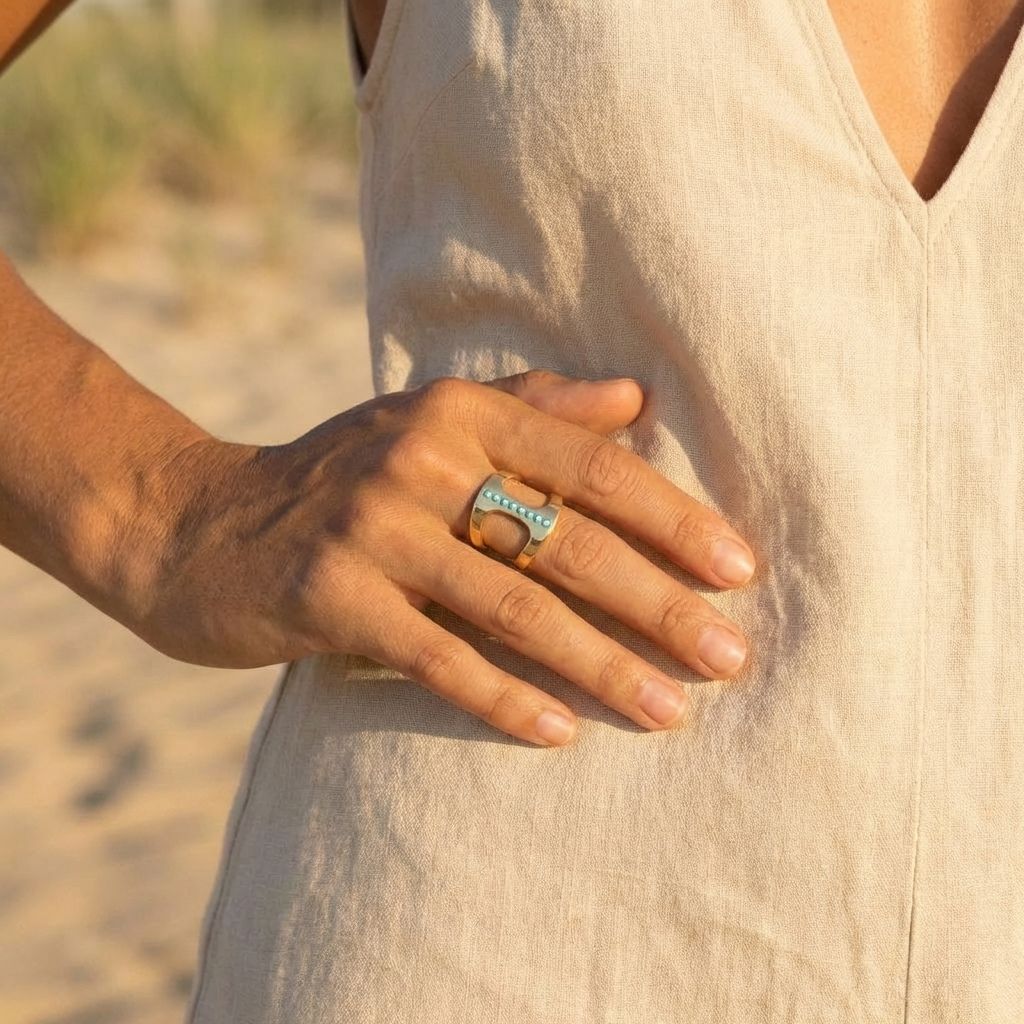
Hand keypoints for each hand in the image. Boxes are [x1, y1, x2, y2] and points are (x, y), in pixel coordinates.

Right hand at [130, 369, 755, 746]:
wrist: (200, 524)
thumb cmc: (340, 477)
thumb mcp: (429, 422)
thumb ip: (533, 406)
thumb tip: (637, 398)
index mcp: (459, 411)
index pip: (592, 466)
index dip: (673, 518)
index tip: (740, 571)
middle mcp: (418, 458)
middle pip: (567, 540)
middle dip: (658, 604)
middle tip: (730, 657)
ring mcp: (371, 529)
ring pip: (513, 606)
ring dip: (600, 666)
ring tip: (668, 712)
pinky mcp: (328, 596)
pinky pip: (436, 658)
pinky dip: (501, 698)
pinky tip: (560, 735)